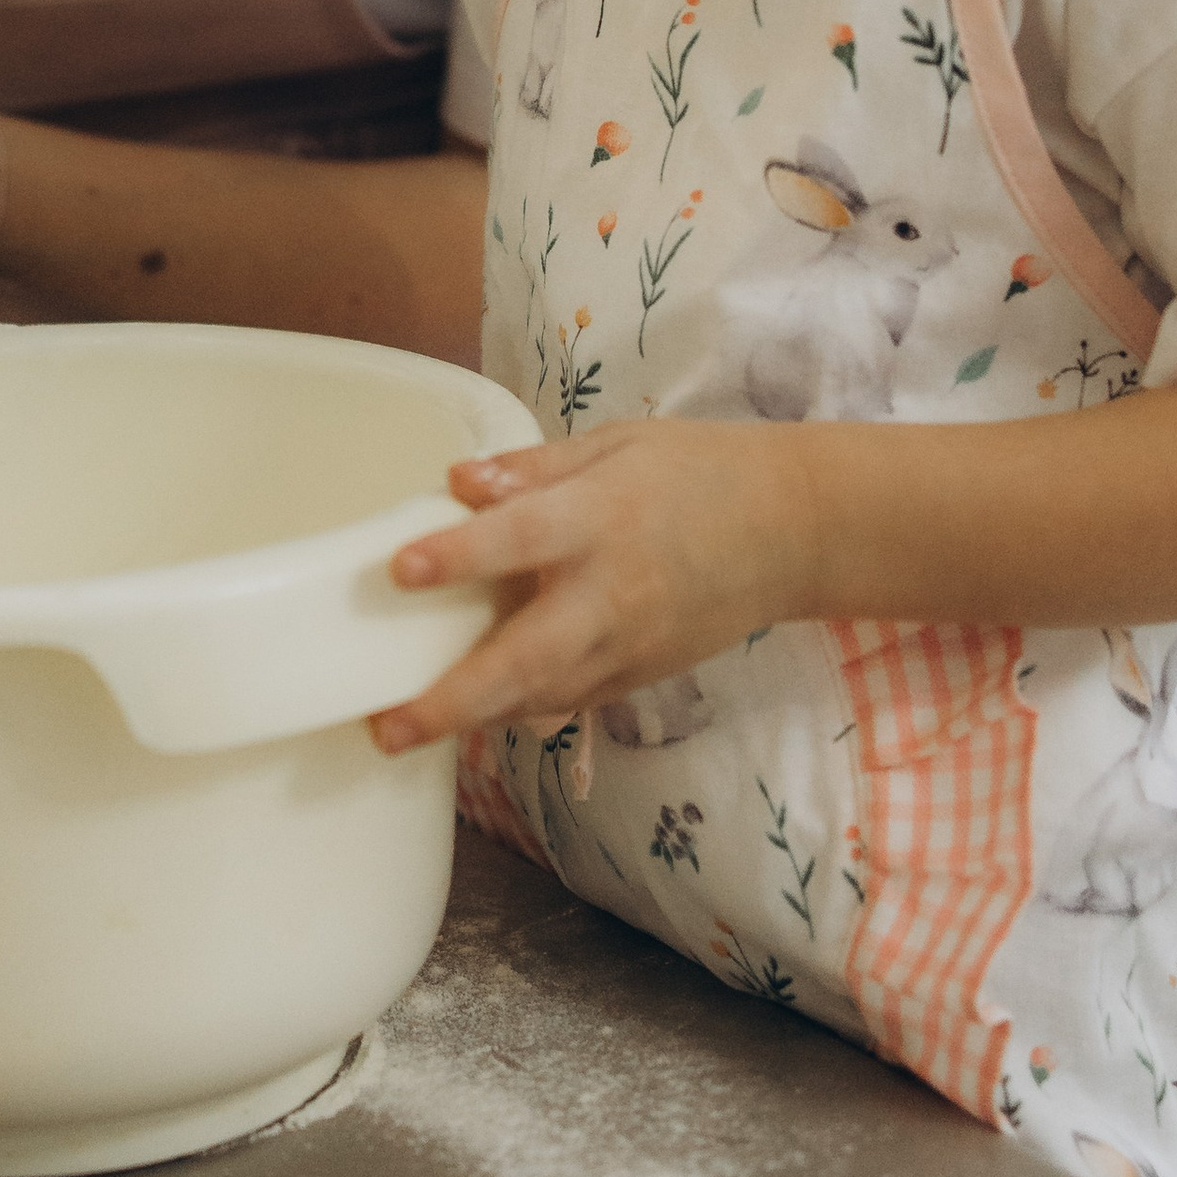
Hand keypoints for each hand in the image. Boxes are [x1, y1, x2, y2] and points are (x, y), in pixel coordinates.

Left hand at [368, 419, 814, 751]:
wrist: (792, 529)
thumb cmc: (696, 471)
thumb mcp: (615, 445)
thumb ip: (531, 469)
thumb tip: (454, 482)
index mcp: (603, 518)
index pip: (521, 540)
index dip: (459, 556)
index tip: (399, 570)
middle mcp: (612, 592)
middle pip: (526, 657)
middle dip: (453, 699)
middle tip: (385, 726)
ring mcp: (630, 645)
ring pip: (543, 696)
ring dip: (474, 719)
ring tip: (402, 730)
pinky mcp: (641, 675)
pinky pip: (569, 700)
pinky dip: (518, 710)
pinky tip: (471, 712)